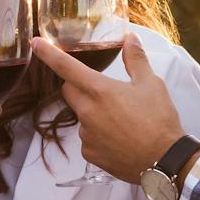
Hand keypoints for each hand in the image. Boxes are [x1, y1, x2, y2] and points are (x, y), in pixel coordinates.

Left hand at [31, 35, 183, 181]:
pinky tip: (119, 138)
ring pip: (81, 116)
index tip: (35, 43)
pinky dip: (98, 135)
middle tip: (103, 90)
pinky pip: (87, 138)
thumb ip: (136, 59)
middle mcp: (87, 112)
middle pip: (69, 91)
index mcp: (100, 90)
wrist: (165, 161)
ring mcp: (86, 135)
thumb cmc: (159, 120)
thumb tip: (130, 38)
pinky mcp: (89, 154)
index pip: (66, 67)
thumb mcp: (151, 84)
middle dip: (79, 86)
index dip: (48, 53)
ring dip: (92, 113)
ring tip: (121, 120)